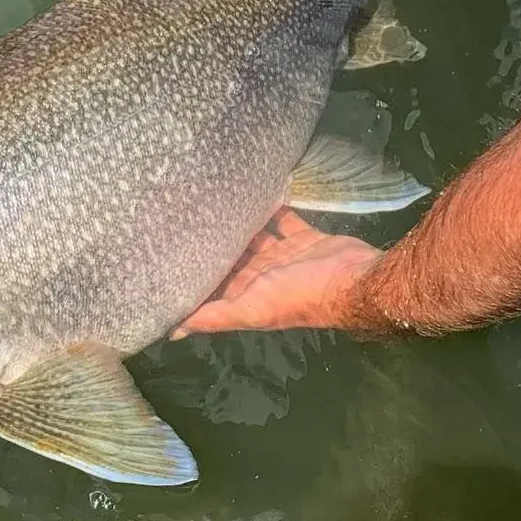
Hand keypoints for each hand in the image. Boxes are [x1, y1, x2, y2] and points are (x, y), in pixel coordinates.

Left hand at [170, 210, 381, 335]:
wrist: (351, 279)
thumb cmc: (298, 295)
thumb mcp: (251, 308)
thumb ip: (214, 317)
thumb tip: (170, 332)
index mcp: (248, 294)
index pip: (215, 285)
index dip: (195, 272)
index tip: (169, 249)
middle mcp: (264, 276)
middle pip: (234, 258)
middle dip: (216, 241)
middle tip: (188, 212)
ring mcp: (285, 256)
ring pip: (257, 237)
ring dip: (241, 223)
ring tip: (217, 197)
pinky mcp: (304, 238)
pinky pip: (285, 220)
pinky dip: (274, 208)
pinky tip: (256, 189)